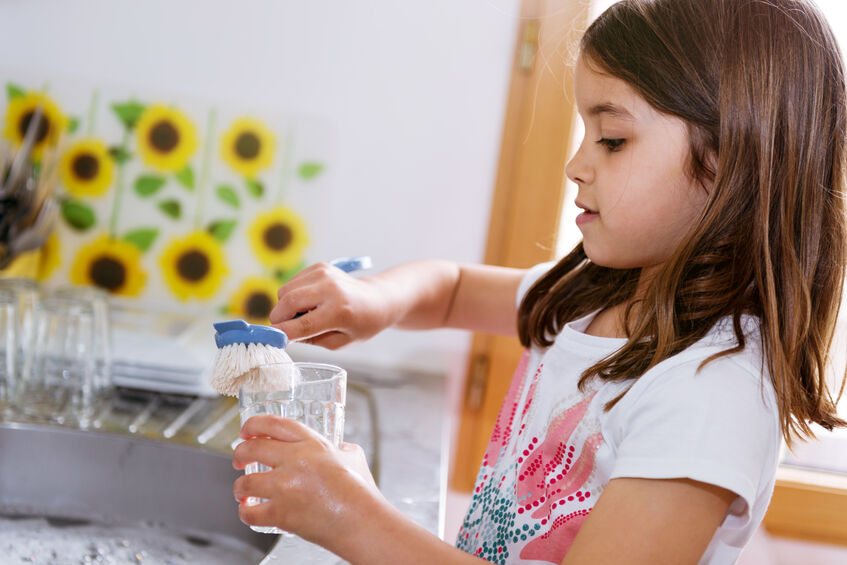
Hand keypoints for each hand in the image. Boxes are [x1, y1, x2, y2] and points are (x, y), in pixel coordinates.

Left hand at [232, 414, 380, 546]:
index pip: (273, 424)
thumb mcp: (353, 456)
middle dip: (239, 453)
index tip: (246, 430)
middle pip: (252, 448)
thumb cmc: (361, 492)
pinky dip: (245, 512)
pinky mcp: (280, 514)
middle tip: (238, 459)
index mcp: (312, 444)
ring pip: (245, 482)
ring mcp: (285, 487)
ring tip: (242, 490)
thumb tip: (338, 449)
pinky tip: (248, 510)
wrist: (361, 521)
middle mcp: (295, 461)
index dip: (253, 424)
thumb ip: (340, 449)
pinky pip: (250, 513)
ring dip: (239, 486)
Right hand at [269, 262, 395, 348]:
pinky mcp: (320, 266)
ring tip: (304, 315)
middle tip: (283, 329)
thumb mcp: (339, 342)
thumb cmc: (361, 325)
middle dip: (278, 318)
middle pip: (288, 301)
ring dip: (285, 306)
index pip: (302, 324)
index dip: (282, 333)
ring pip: (285, 291)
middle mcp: (331, 288)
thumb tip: (283, 334)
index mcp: (339, 311)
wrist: (378, 299)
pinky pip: (292, 282)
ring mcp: (324, 273)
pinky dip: (293, 295)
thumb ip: (310, 339)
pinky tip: (309, 302)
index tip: (271, 339)